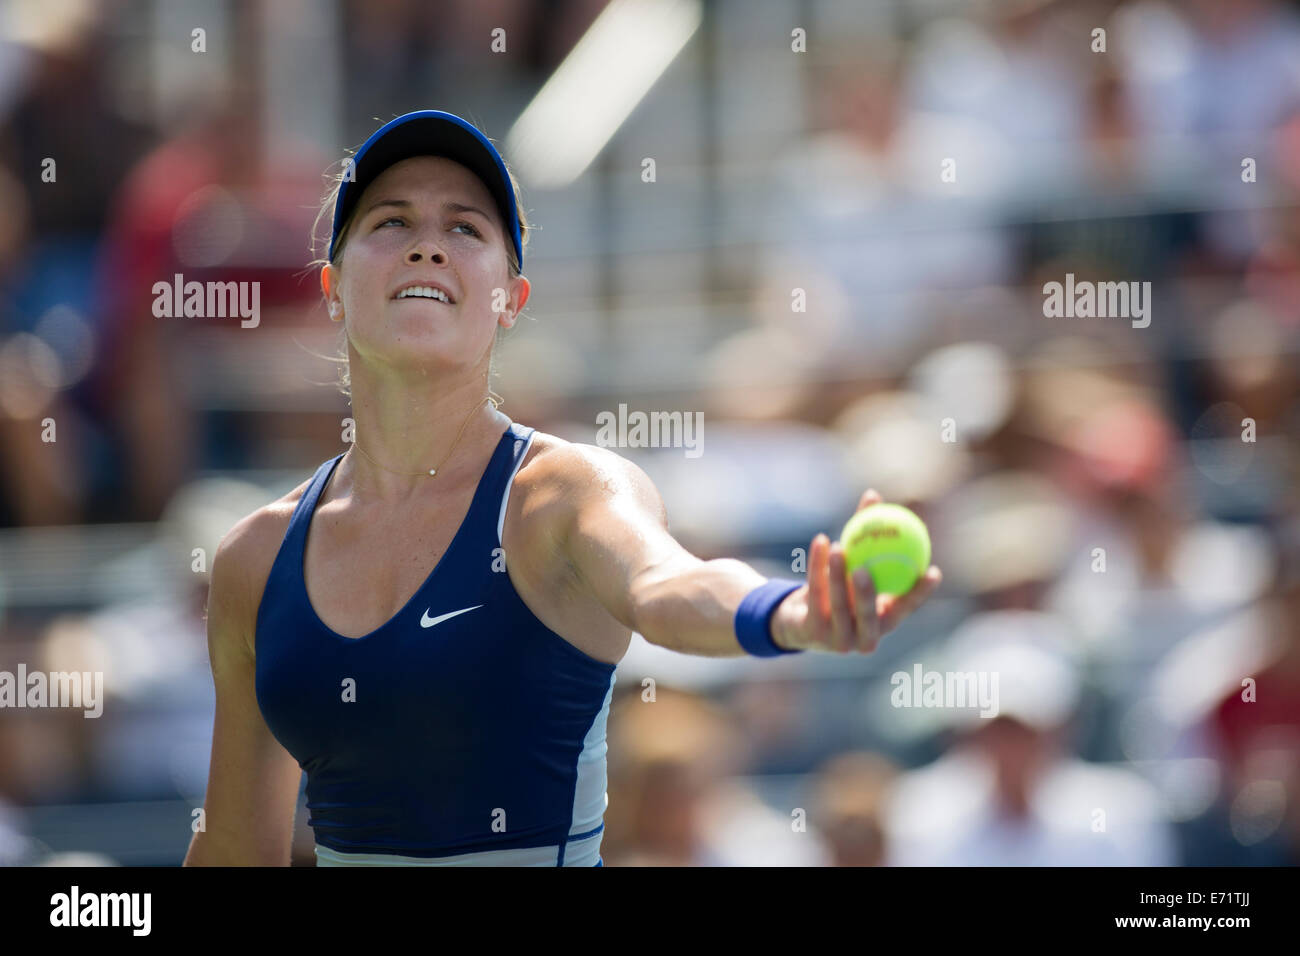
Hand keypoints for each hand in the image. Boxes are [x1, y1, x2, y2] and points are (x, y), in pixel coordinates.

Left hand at [772, 489, 941, 653]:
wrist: (801, 619)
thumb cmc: (840, 586)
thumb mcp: (857, 562)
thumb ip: (868, 535)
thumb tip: (874, 496)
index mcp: (884, 621)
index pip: (906, 607)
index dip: (921, 592)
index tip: (932, 569)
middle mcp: (865, 637)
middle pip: (869, 615)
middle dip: (868, 593)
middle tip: (865, 567)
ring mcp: (837, 640)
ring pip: (837, 605)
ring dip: (837, 575)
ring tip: (838, 548)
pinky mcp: (812, 634)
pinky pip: (815, 595)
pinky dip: (817, 567)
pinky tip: (820, 542)